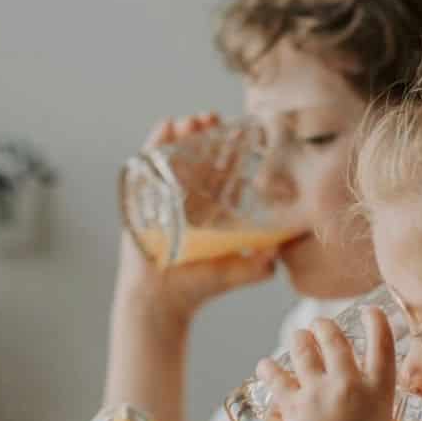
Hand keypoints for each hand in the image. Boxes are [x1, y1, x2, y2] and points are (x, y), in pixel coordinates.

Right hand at [115, 113, 277, 322]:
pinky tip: (166, 126)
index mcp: (209, 210)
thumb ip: (258, 266)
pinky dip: (156, 143)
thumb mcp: (234, 272)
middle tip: (213, 118)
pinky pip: (147, 165)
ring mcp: (162, 198)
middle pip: (196, 157)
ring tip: (193, 120)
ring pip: (173, 156)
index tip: (239, 130)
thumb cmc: (197, 289)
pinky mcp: (141, 200)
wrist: (160, 302)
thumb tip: (280, 254)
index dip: (229, 150)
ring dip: (183, 134)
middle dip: (205, 134)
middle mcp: (187, 200)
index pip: (221, 171)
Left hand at [255, 307, 421, 420]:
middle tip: (322, 324)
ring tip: (298, 335)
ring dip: (300, 339)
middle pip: (335, 340)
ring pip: (304, 351)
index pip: (382, 346)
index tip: (370, 311)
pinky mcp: (292, 407)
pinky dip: (269, 370)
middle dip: (327, 326)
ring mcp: (316, 393)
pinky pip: (277, 380)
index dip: (377, 322)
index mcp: (378, 393)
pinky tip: (264, 365)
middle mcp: (347, 384)